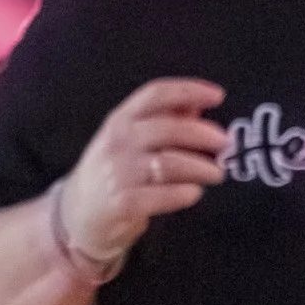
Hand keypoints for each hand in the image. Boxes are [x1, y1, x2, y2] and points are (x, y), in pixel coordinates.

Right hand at [58, 76, 226, 268]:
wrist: (78, 214)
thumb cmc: (116, 171)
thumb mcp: (132, 140)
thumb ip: (165, 120)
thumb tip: (200, 104)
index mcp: (121, 119)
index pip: (155, 94)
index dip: (188, 90)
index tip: (218, 95)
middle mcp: (118, 142)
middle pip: (167, 128)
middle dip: (203, 134)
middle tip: (226, 143)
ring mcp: (118, 172)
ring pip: (170, 163)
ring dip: (201, 167)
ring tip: (217, 173)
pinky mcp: (123, 203)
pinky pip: (162, 195)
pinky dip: (184, 193)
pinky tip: (194, 193)